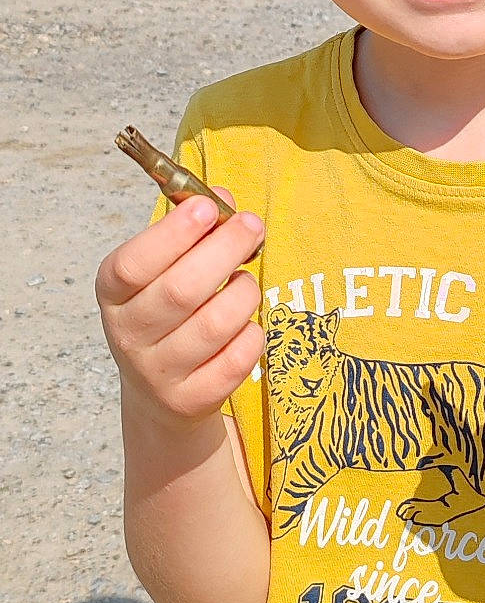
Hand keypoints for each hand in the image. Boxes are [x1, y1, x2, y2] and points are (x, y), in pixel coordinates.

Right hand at [95, 193, 264, 428]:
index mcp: (113, 293)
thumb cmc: (166, 313)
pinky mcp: (191, 400)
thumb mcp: (164, 269)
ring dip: (243, 292)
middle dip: (225, 250)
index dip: (172, 233)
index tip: (207, 207)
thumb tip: (226, 201)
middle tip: (252, 226)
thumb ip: (193, 232)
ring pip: (215, 324)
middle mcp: (128, 335)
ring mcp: (158, 373)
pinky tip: (246, 323)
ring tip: (244, 282)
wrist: (160, 391)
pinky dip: (252, 333)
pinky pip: (237, 359)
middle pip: (180, 290)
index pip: (133, 264)